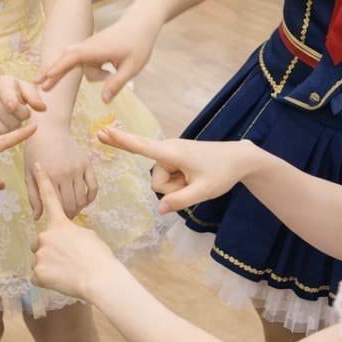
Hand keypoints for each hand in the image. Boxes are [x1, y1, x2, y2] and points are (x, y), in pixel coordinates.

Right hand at [0, 71, 45, 135]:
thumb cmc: (10, 89)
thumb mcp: (23, 87)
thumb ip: (34, 96)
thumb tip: (43, 108)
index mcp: (0, 83)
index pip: (10, 100)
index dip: (17, 108)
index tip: (21, 111)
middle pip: (10, 119)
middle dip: (20, 119)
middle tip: (20, 114)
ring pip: (3, 129)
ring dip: (12, 128)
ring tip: (12, 119)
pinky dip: (2, 133)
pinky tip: (3, 124)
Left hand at [24, 124, 96, 219]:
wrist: (49, 129)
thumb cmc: (35, 152)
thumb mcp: (29, 174)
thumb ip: (34, 197)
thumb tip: (37, 218)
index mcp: (49, 177)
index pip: (57, 206)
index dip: (58, 216)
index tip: (57, 219)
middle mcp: (65, 173)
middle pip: (71, 204)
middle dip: (69, 214)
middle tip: (66, 217)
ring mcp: (78, 168)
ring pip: (82, 198)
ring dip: (79, 208)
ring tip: (73, 210)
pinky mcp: (87, 164)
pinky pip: (94, 186)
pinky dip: (91, 197)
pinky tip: (84, 201)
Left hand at [31, 164, 117, 300]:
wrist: (99, 280)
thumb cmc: (99, 257)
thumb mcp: (89, 236)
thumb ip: (71, 231)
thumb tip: (66, 235)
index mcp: (60, 224)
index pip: (50, 197)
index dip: (42, 180)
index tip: (37, 164)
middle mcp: (47, 235)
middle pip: (40, 240)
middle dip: (48, 249)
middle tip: (66, 259)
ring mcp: (41, 253)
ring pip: (39, 259)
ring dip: (49, 265)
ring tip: (67, 272)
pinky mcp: (38, 272)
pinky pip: (37, 276)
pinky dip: (46, 280)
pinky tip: (61, 281)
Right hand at [38, 11, 159, 102]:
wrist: (142, 23)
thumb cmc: (138, 43)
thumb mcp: (132, 67)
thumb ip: (116, 84)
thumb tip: (103, 100)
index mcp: (95, 50)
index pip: (71, 59)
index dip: (57, 69)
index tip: (44, 78)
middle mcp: (89, 47)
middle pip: (68, 61)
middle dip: (53, 72)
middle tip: (38, 84)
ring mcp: (90, 47)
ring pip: (86, 67)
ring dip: (98, 75)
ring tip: (116, 73)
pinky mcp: (93, 50)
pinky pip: (89, 63)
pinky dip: (93, 71)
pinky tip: (103, 73)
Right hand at [97, 127, 256, 213]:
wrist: (239, 158)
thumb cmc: (223, 172)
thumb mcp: (203, 192)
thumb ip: (179, 202)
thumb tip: (159, 210)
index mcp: (172, 153)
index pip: (141, 147)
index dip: (120, 140)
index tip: (102, 131)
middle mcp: (168, 150)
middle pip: (156, 181)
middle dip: (172, 189)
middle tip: (195, 183)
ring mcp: (170, 154)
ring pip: (162, 181)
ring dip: (178, 187)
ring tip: (197, 179)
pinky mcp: (174, 158)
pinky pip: (168, 177)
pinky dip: (180, 183)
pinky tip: (194, 177)